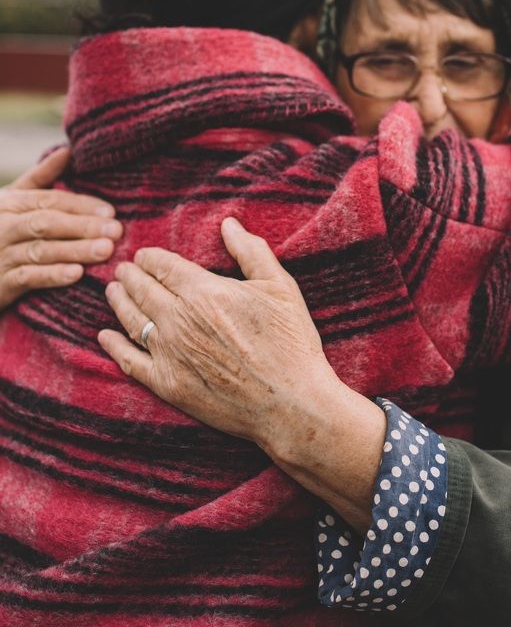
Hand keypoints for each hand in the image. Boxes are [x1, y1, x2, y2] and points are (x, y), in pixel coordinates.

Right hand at [0, 147, 121, 309]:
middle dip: (83, 226)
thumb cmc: (0, 230)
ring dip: (75, 250)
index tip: (110, 212)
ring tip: (105, 250)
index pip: (48, 200)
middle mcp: (3, 226)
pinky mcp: (1, 283)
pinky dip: (52, 275)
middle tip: (116, 231)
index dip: (80, 205)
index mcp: (9, 203)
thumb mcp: (13, 202)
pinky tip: (77, 274)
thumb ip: (41, 177)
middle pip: (47, 223)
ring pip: (41, 250)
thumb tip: (68, 151)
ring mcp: (0, 254)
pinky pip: (29, 277)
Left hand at [100, 218, 386, 531]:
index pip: (163, 266)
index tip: (143, 255)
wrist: (289, 402)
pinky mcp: (167, 385)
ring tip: (112, 292)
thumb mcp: (279, 287)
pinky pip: (129, 361)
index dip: (150, 258)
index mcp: (204, 292)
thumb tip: (228, 224)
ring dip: (118, 302)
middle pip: (142, 289)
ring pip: (131, 320)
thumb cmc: (290, 342)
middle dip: (129, 276)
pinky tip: (104, 337)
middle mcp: (178, 319)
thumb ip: (251, 252)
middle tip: (122, 270)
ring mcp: (169, 353)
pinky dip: (113, 346)